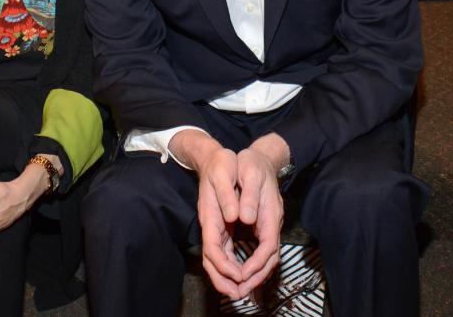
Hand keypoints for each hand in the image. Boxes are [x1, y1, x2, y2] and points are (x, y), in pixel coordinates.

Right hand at [195, 146, 245, 299]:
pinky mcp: (221, 226)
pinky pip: (224, 251)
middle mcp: (210, 224)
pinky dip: (231, 265)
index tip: (240, 275)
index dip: (225, 265)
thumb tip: (236, 217)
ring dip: (227, 277)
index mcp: (210, 214)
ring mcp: (215, 227)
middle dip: (223, 280)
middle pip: (212, 260)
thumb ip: (229, 195)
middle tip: (238, 295)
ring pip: (217, 259)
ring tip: (241, 291)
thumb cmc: (220, 163)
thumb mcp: (224, 172)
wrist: (214, 157)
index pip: (213, 248)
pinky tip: (242, 272)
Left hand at [233, 146, 283, 295]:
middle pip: (270, 258)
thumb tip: (245, 218)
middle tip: (239, 291)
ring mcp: (268, 225)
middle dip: (256, 277)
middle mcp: (272, 222)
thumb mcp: (250, 173)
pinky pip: (260, 251)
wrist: (261, 157)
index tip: (243, 274)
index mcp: (270, 212)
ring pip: (266, 257)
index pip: (268, 246)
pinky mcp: (262, 226)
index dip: (257, 263)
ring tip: (238, 288)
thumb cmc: (253, 164)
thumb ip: (248, 196)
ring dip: (254, 275)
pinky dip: (252, 264)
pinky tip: (240, 271)